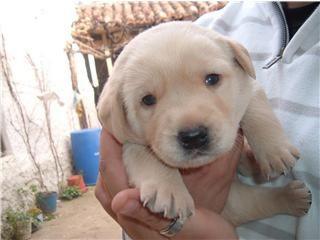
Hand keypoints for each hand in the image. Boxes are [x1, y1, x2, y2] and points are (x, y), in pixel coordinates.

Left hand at [95, 129, 241, 238]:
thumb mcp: (189, 229)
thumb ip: (154, 217)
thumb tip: (119, 201)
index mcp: (138, 219)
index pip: (113, 176)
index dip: (108, 149)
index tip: (110, 125)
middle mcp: (131, 219)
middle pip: (107, 180)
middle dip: (107, 152)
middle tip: (116, 129)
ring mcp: (137, 219)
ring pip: (113, 186)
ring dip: (113, 163)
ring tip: (123, 143)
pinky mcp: (145, 218)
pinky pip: (124, 191)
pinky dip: (124, 173)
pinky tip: (138, 164)